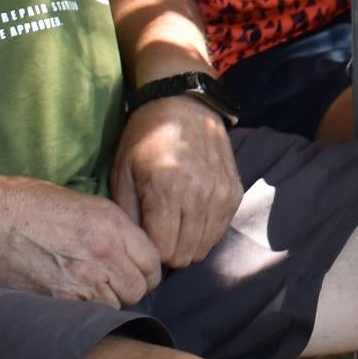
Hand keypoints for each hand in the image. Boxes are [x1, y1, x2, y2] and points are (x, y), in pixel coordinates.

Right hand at [0, 176, 164, 306]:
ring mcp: (82, 279)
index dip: (144, 269)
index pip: (153, 261)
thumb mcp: (83, 203)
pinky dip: (85, 313)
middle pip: (139, 289)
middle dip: (129, 289)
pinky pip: (90, 317)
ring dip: (107, 302)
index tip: (132, 271)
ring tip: (86, 291)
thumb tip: (130, 251)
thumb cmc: (28, 205)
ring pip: (116, 306)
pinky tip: (71, 300)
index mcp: (113, 224)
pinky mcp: (59, 300)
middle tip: (109, 284)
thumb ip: (113, 229)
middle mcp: (104, 253)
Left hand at [111, 94, 244, 269]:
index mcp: (167, 189)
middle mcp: (199, 194)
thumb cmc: (146, 138)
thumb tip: (136, 249)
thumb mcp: (122, 172)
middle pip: (185, 255)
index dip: (149, 251)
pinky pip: (220, 231)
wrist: (183, 104)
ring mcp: (222, 193)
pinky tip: (192, 213)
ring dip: (187, 242)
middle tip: (158, 231)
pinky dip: (204, 230)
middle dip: (168, 251)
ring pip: (204, 247)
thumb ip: (127, 215)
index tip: (143, 237)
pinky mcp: (235, 191)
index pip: (162, 251)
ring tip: (175, 222)